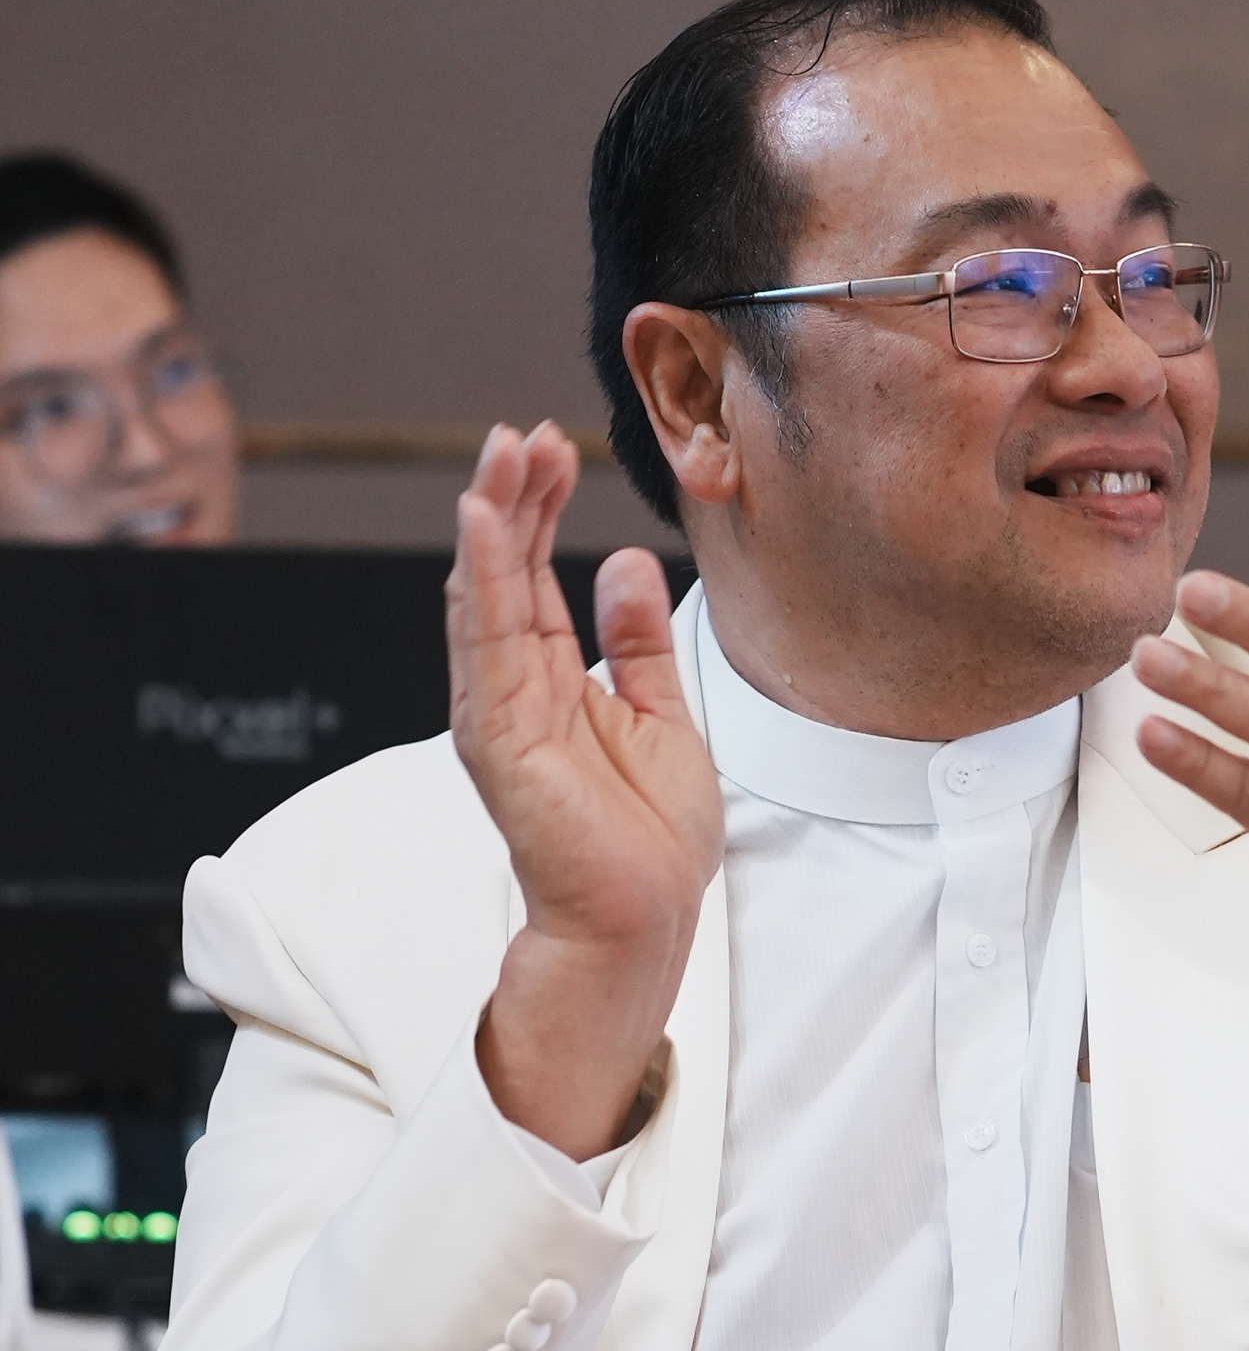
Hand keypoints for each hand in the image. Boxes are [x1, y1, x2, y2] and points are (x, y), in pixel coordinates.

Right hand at [449, 421, 723, 1155]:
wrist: (645, 918)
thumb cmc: (648, 837)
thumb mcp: (661, 713)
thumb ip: (638, 641)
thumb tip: (630, 563)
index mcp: (550, 682)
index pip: (535, 577)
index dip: (542, 509)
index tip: (556, 448)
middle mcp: (512, 690)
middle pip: (502, 573)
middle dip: (511, 497)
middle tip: (521, 432)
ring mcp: (498, 712)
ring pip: (485, 595)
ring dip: (492, 520)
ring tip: (501, 454)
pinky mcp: (499, 738)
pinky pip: (486, 643)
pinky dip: (485, 577)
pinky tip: (485, 521)